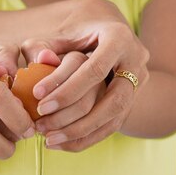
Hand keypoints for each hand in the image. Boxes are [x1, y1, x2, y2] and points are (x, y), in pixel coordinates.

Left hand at [21, 0, 149, 149]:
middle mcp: (136, 61)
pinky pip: (112, 125)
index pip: (95, 69)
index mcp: (118, 37)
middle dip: (75, 117)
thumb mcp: (59, 33)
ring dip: (80, 133)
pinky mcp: (132, 100)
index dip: (66, 88)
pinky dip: (87, 137)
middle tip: (41, 127)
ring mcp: (139, 82)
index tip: (37, 100)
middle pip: (112, 100)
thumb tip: (41, 59)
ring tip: (49, 140)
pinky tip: (61, 143)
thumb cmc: (76, 31)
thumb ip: (44, 45)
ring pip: (115, 117)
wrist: (105, 32)